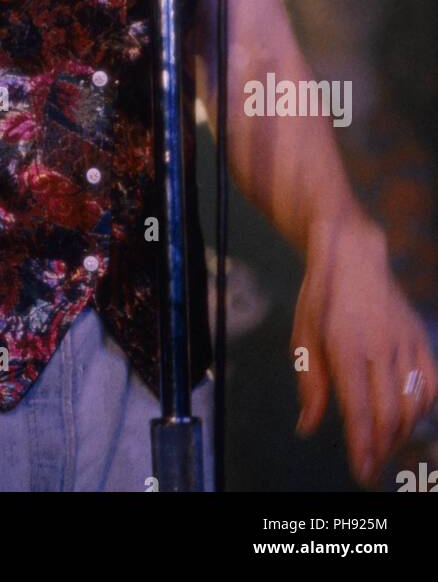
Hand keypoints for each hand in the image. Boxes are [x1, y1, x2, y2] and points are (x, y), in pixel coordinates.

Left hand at [291, 213, 437, 485]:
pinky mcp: (420, 337)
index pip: (360, 411)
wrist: (353, 254)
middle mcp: (381, 346)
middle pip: (390, 414)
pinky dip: (423, 408)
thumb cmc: (320, 298)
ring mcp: (405, 341)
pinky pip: (431, 383)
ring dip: (401, 433)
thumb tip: (308, 427)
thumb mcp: (302, 336)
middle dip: (381, 449)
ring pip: (413, 403)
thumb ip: (309, 384)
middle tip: (370, 467)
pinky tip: (406, 417)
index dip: (363, 447)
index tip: (362, 472)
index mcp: (346, 346)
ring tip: (384, 445)